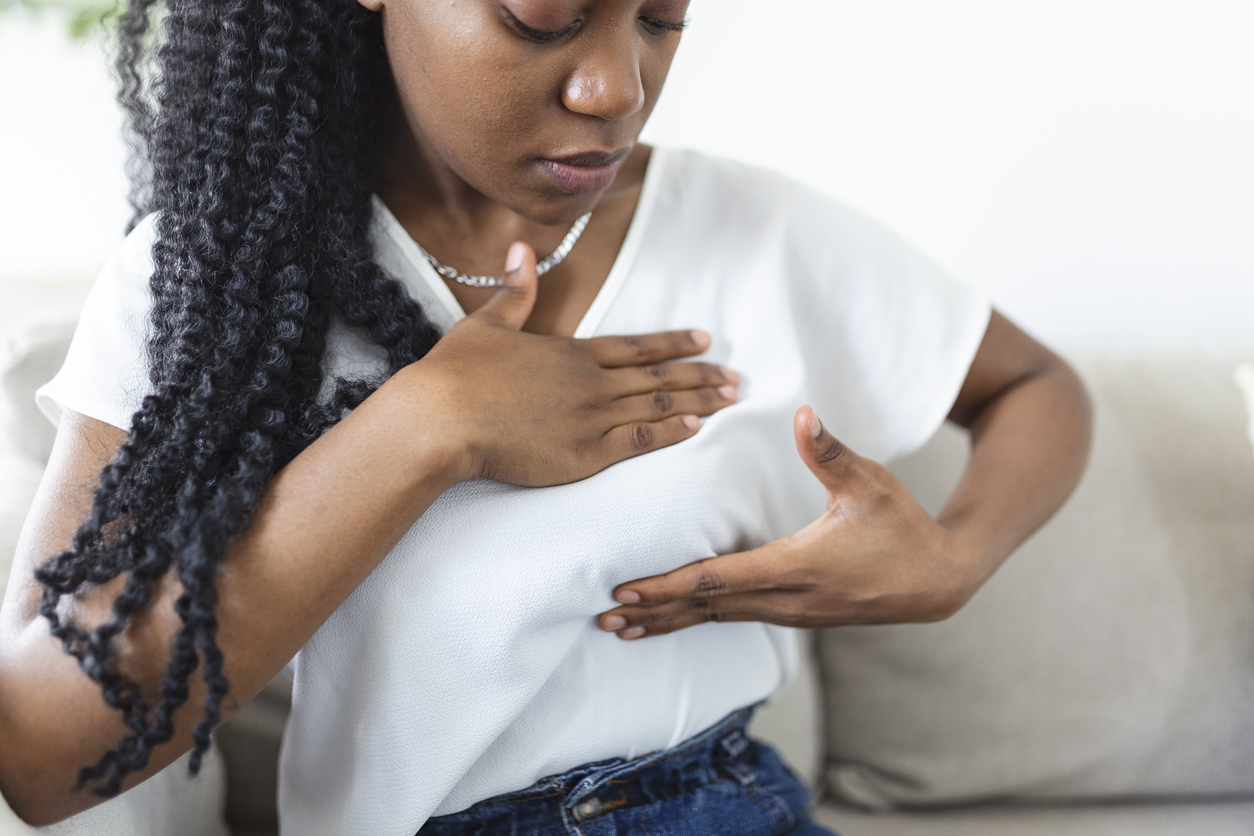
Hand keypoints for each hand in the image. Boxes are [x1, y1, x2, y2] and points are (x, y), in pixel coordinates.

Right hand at [394, 242, 738, 486]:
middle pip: (657, 375)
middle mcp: (590, 382)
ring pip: (656, 405)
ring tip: (729, 400)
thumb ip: (514, 290)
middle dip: (700, 375)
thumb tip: (521, 248)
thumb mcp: (487, 323)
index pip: (635, 345)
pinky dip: (669, 433)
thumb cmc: (457, 374)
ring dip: (697, 401)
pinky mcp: (584, 453)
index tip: (704, 341)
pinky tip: (695, 428)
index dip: (673, 343)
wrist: (442, 419)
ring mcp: (591, 418)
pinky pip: (638, 440)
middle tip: (735, 377)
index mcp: (570, 352)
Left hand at [597, 406, 983, 638]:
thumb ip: (830, 451)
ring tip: (627, 630)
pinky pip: (737, 619)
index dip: (669, 586)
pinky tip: (679, 620)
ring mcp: (792, 613)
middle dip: (654, 613)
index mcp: (796, 566)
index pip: (718, 579)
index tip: (627, 591)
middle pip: (707, 608)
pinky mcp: (796, 615)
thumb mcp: (869, 483)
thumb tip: (802, 413)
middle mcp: (787, 598)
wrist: (938, 581)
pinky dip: (700, 620)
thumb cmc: (902, 526)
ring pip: (719, 619)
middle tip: (605, 619)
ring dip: (672, 623)